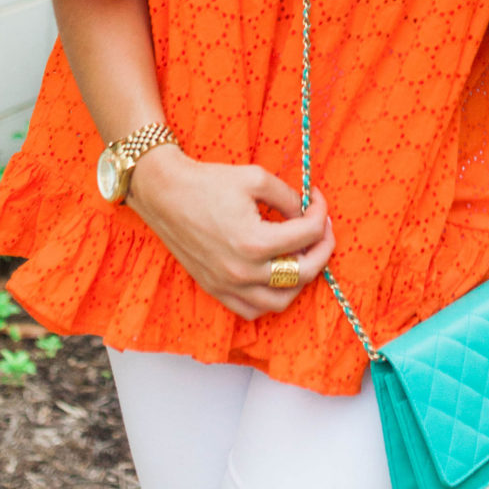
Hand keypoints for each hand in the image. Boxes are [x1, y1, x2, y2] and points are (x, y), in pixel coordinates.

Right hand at [128, 147, 334, 322]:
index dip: (320, 213)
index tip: (317, 200)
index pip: (307, 235)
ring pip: (280, 301)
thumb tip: (306, 212)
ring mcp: (228, 285)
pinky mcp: (215, 289)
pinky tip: (275, 276)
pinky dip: (270, 298)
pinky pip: (252, 310)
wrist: (165, 193)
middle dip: (321, 249)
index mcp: (254, 242)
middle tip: (322, 230)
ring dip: (300, 280)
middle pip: (303, 274)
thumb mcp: (256, 178)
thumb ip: (288, 197)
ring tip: (303, 255)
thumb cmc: (207, 182)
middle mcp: (243, 271)